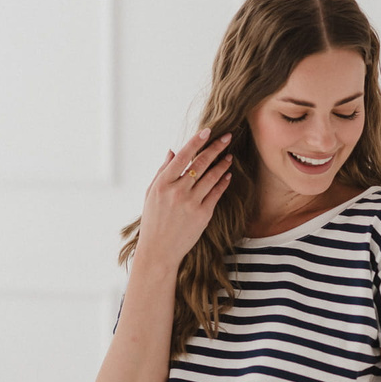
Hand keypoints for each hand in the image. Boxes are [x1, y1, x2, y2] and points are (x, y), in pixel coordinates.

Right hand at [135, 127, 232, 269]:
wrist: (159, 250)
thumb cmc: (153, 221)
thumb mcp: (151, 194)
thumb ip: (162, 171)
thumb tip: (173, 150)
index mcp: (163, 184)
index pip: (182, 156)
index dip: (196, 142)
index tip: (208, 131)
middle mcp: (177, 191)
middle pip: (200, 164)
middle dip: (215, 148)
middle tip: (227, 136)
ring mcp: (191, 203)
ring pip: (211, 177)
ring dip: (222, 164)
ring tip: (229, 155)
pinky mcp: (203, 215)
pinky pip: (216, 193)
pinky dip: (223, 182)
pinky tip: (228, 174)